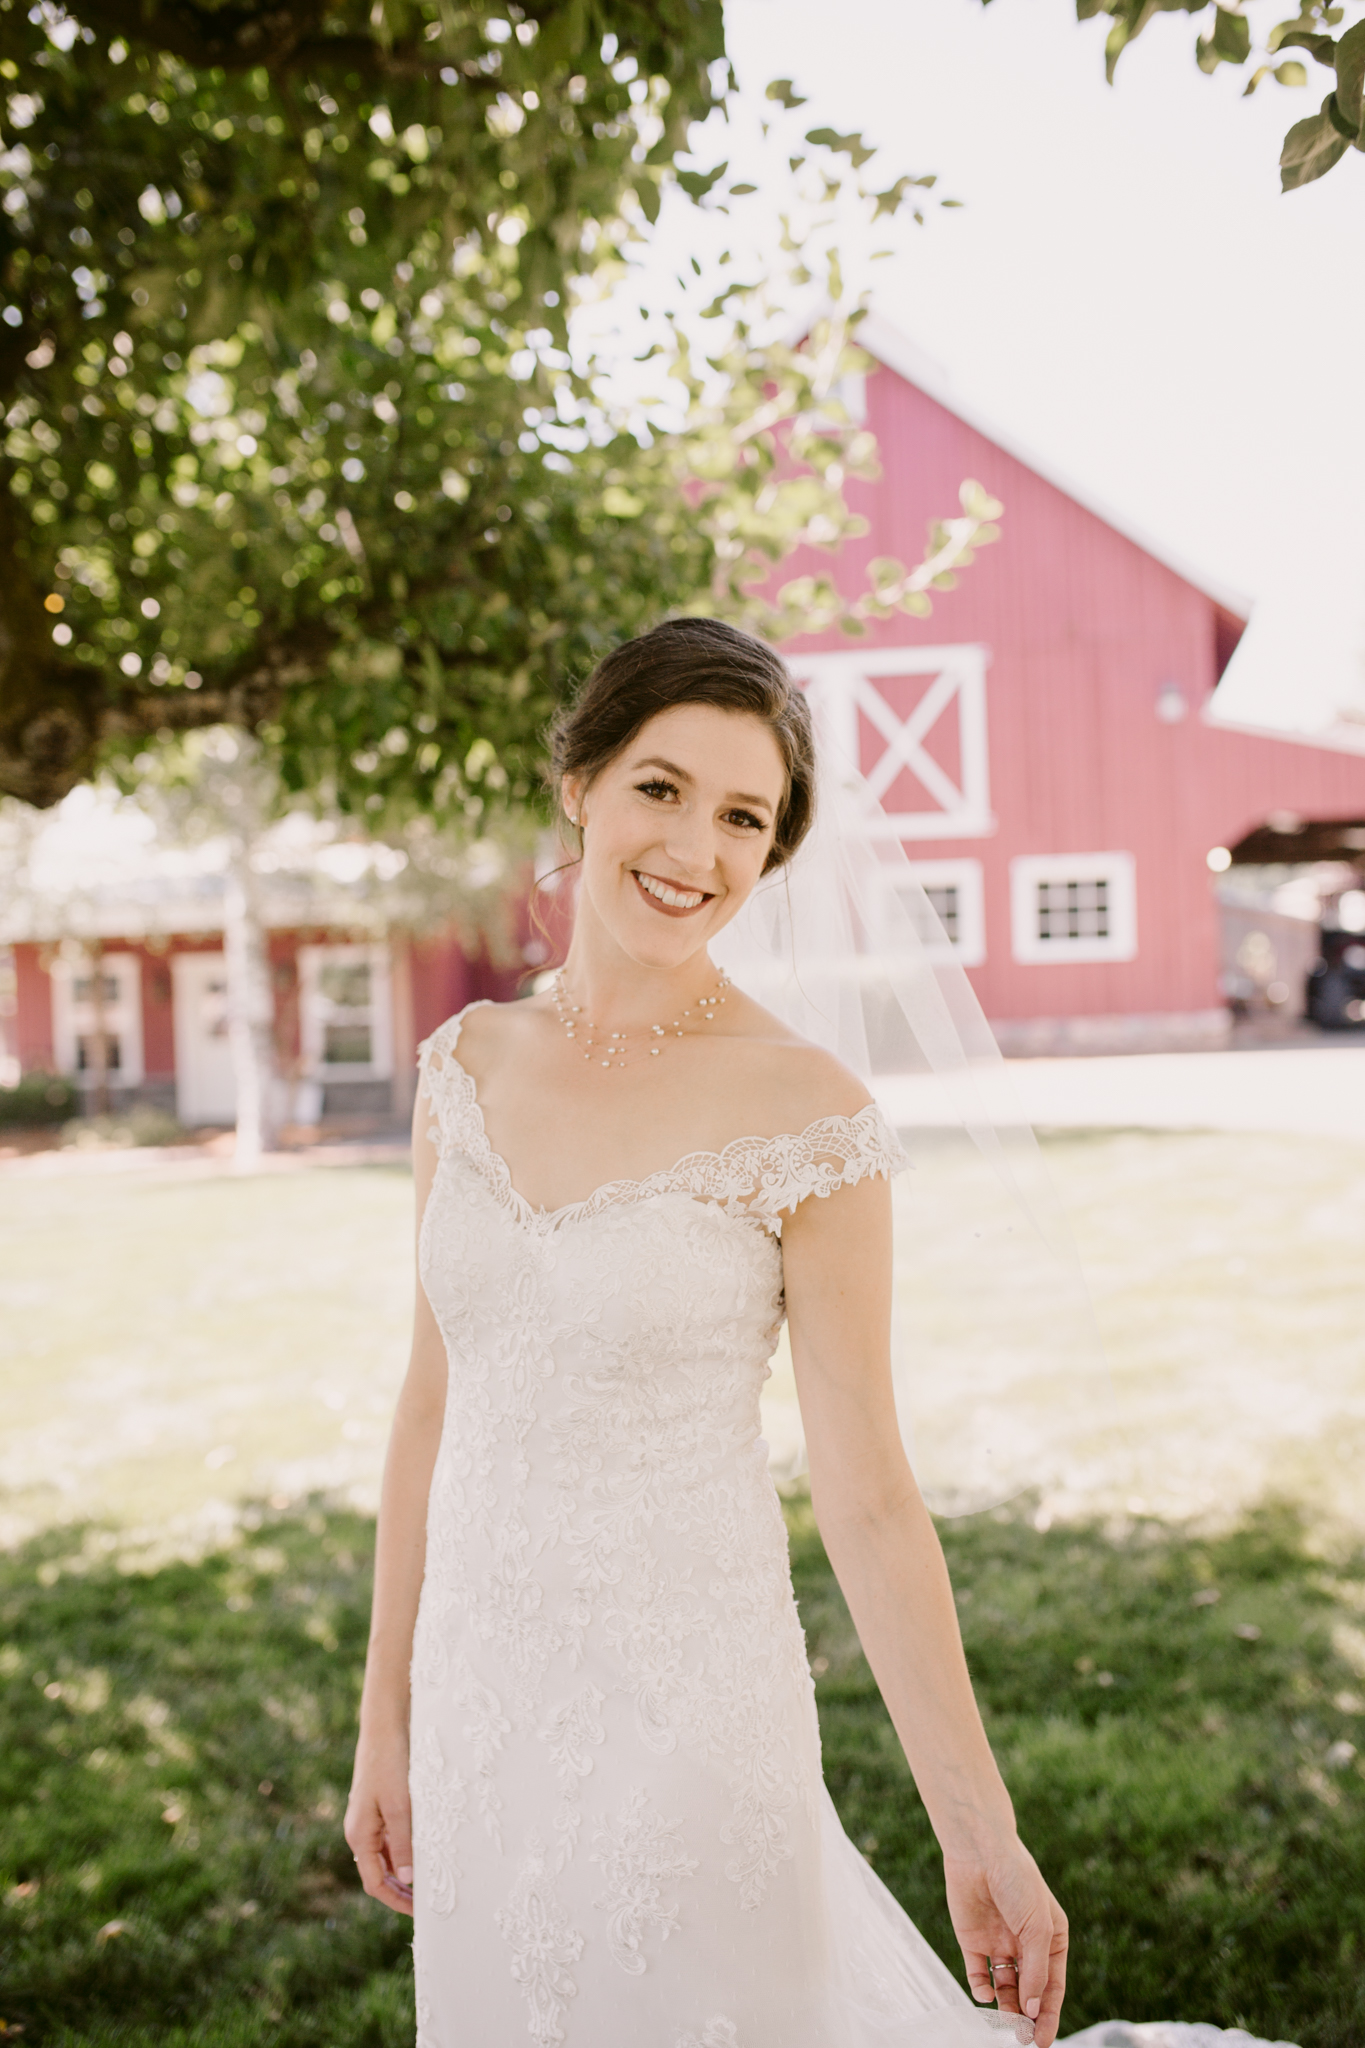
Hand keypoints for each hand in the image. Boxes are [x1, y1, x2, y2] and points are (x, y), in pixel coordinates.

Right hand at [344, 1729, 414, 1917]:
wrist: (385, 1724)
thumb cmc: (390, 1763)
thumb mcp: (400, 1805)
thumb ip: (403, 1842)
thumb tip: (407, 1878)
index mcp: (359, 1835)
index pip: (374, 1883)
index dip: (395, 1901)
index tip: (419, 1912)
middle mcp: (361, 1830)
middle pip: (379, 1872)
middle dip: (401, 1890)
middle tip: (428, 1902)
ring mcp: (369, 1818)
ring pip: (386, 1855)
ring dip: (405, 1870)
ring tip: (431, 1879)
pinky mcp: (380, 1805)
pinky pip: (391, 1837)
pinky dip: (406, 1849)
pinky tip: (425, 1849)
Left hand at [943, 1839, 1066, 2047]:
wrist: (979, 1849)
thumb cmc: (1017, 1881)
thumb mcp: (1037, 1927)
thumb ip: (1036, 1971)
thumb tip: (1033, 2011)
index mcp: (1050, 1939)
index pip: (1052, 1986)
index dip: (1049, 2015)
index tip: (1043, 2042)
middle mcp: (1025, 1945)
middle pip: (1029, 1991)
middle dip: (1027, 2017)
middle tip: (1023, 2040)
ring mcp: (999, 1943)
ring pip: (1005, 1987)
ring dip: (1006, 2008)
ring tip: (1006, 2026)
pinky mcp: (973, 1940)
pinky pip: (978, 1974)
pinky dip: (981, 1989)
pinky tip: (986, 1993)